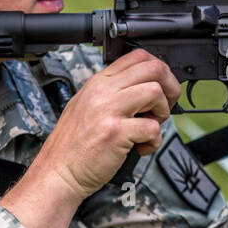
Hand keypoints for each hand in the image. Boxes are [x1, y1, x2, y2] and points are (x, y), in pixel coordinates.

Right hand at [33, 49, 181, 201]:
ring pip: (155, 92)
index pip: (138, 57)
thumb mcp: (86, 106)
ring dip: (163, 112)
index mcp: (98, 83)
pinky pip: (152, 127)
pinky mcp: (116, 132)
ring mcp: (108, 110)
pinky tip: (142, 147)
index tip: (162, 88)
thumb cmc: (72, 145)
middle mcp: (103, 91)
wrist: (57, 171)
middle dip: (169, 87)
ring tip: (151, 126)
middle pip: (153, 68)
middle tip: (164, 107)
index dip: (159, 72)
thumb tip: (144, 89)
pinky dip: (154, 141)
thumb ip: (112, 94)